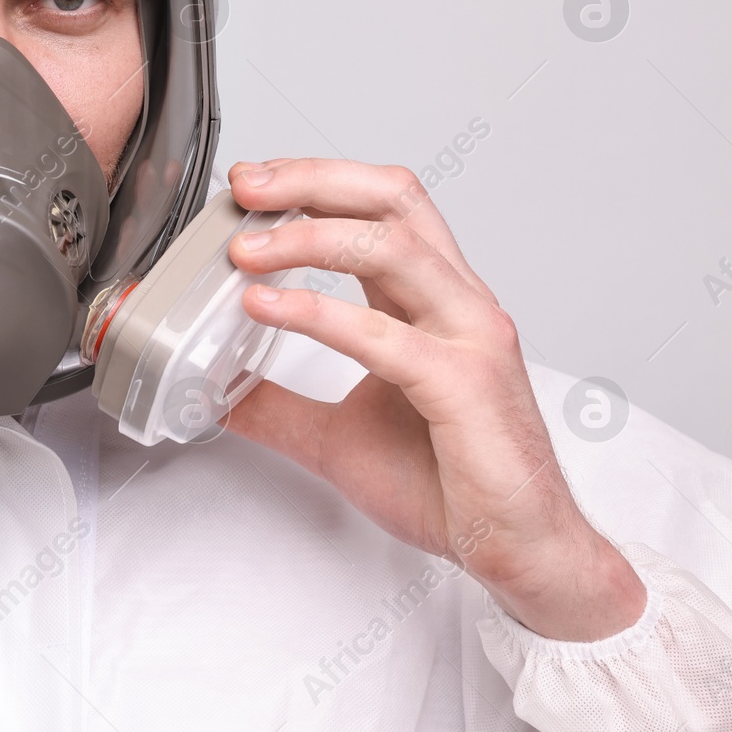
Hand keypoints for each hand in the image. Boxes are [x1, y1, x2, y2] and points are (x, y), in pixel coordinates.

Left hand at [220, 158, 645, 641]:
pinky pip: (386, 334)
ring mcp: (469, 338)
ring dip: (308, 237)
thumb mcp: (337, 436)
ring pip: (392, 248)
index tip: (253, 185)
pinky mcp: (465, 385)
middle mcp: (458, 304)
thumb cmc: (453, 486)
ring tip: (243, 249)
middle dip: (313, 180)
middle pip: (392, 201)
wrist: (519, 551)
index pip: (381, 208)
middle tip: (245, 186)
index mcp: (434, 301)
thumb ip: (278, 406)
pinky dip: (318, 312)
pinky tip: (266, 307)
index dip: (317, 182)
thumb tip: (212, 391)